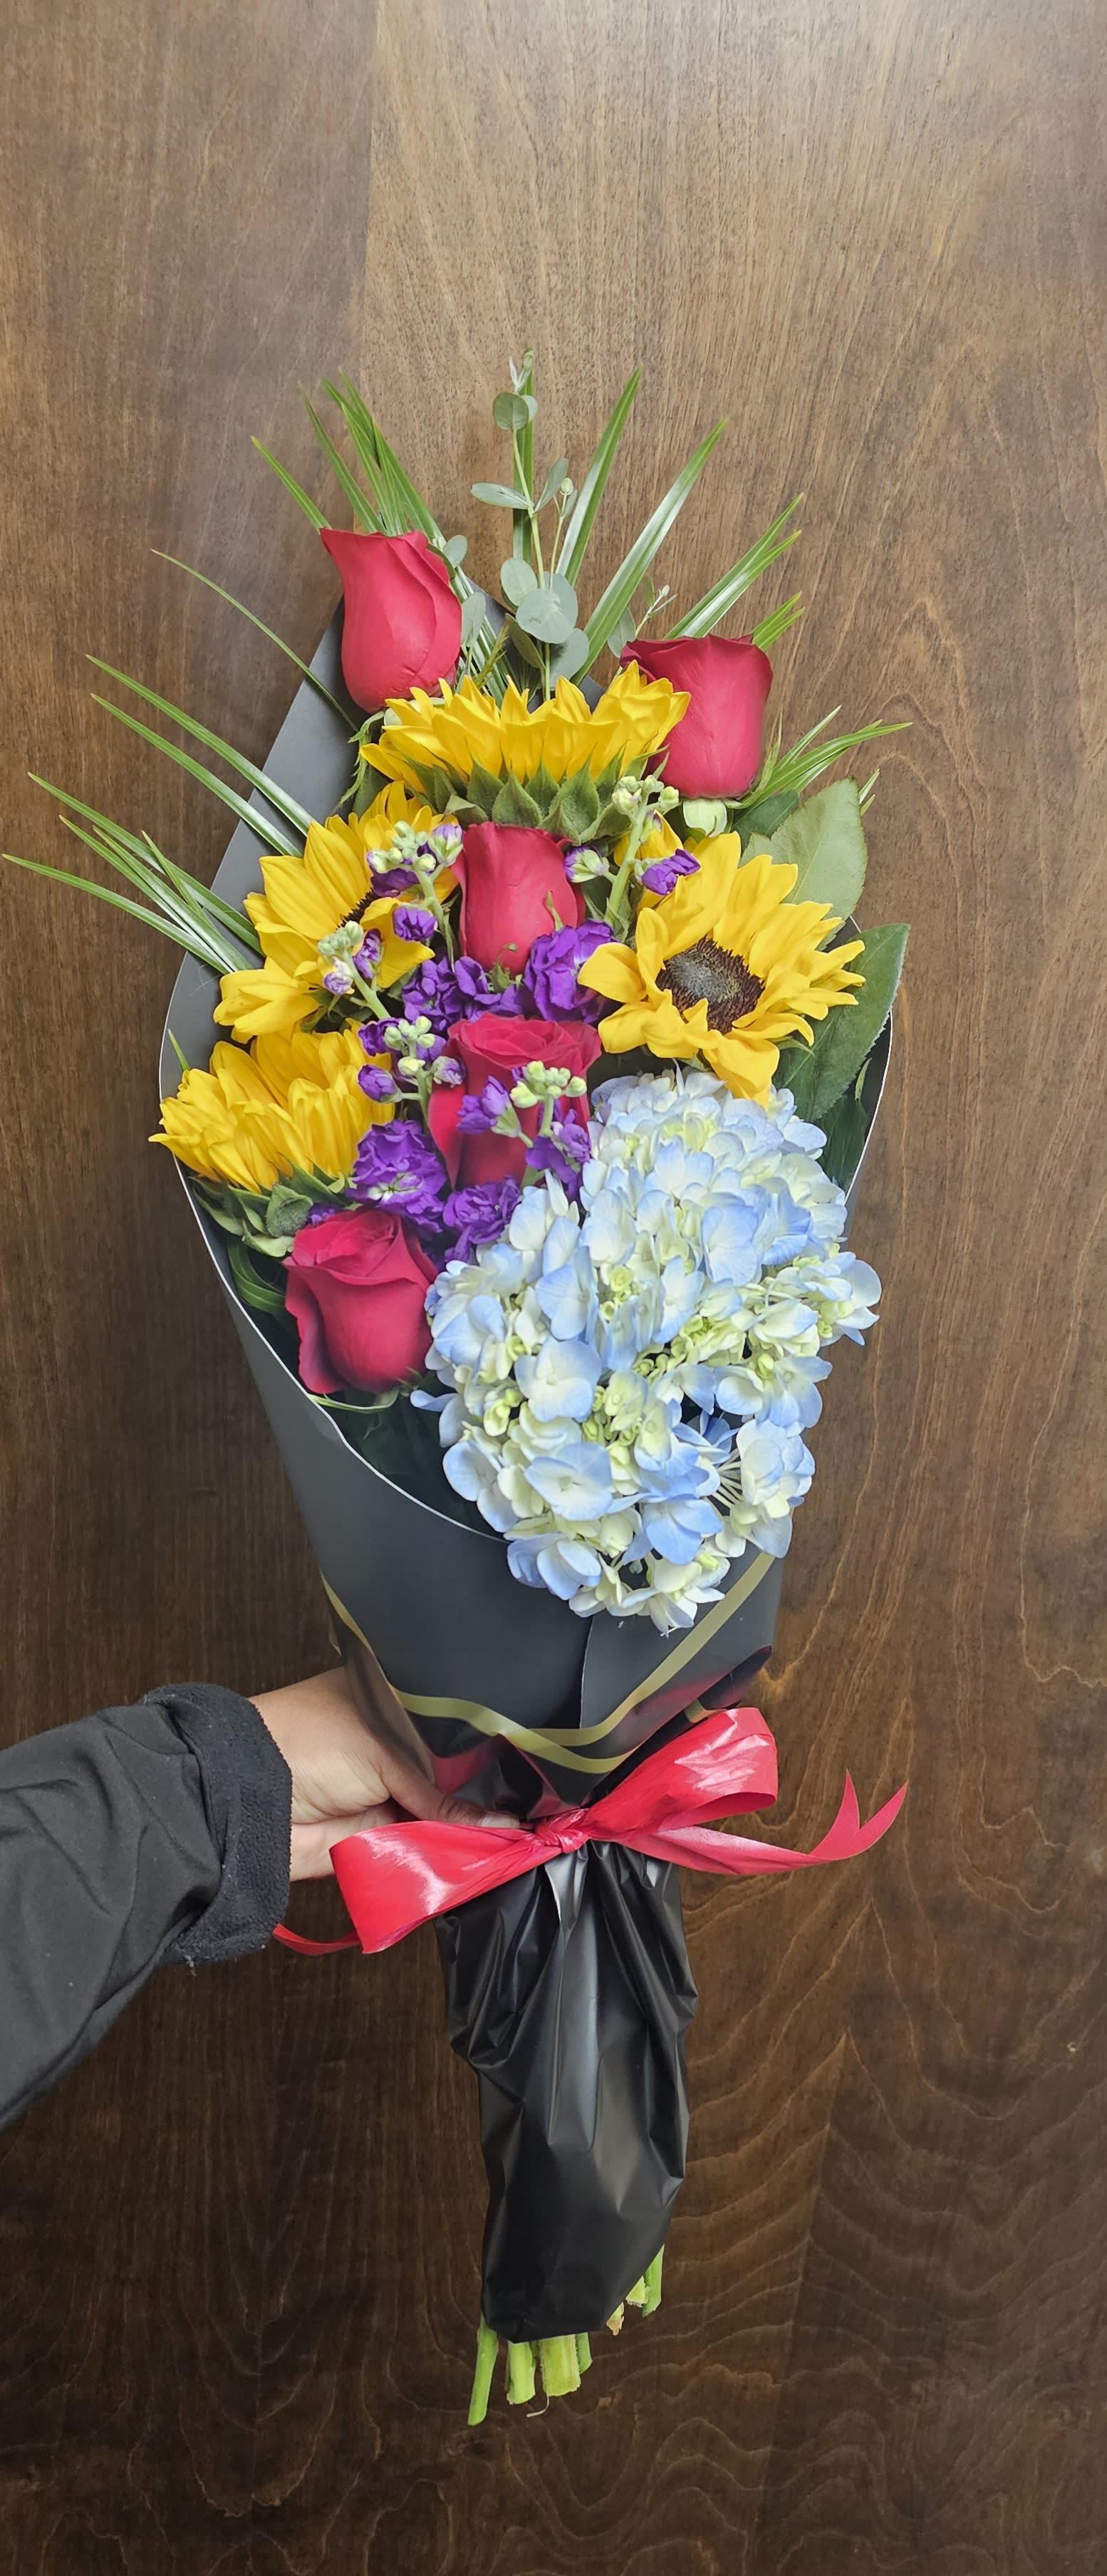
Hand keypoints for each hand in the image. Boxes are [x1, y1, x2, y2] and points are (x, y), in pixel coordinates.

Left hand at [252, 1665, 514, 1879]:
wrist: (252, 1798)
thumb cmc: (311, 1744)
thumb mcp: (386, 1755)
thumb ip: (443, 1796)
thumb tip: (505, 1824)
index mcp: (395, 1706)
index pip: (455, 1728)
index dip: (491, 1750)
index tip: (536, 1767)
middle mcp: (396, 1749)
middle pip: (455, 1778)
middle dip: (490, 1796)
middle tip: (542, 1810)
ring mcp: (388, 1795)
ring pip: (443, 1819)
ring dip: (474, 1832)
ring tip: (529, 1837)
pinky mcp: (378, 1839)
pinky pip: (422, 1852)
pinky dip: (449, 1859)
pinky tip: (491, 1857)